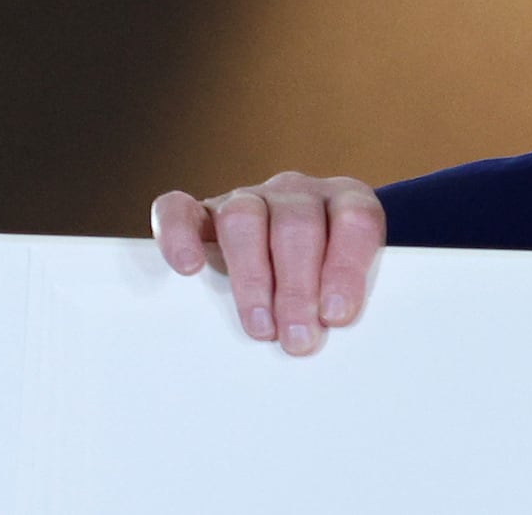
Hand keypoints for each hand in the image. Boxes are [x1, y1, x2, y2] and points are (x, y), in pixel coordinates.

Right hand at [151, 172, 385, 355]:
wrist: (300, 254)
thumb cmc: (329, 279)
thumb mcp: (349, 281)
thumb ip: (346, 297)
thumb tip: (332, 333)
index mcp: (345, 200)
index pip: (354, 219)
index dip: (346, 266)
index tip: (338, 315)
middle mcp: (297, 193)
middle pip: (297, 225)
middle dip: (298, 288)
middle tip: (298, 338)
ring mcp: (249, 198)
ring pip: (243, 218)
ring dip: (252, 278)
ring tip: (261, 328)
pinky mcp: (202, 213)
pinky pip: (179, 209)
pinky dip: (178, 235)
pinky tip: (188, 268)